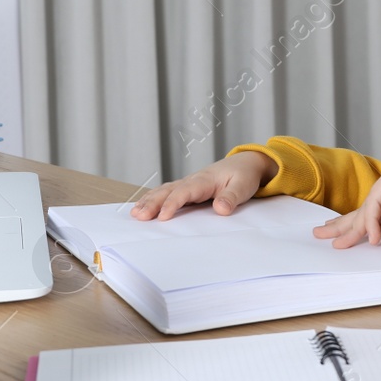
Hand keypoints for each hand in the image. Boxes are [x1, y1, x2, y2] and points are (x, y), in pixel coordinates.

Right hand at [130, 152, 278, 220]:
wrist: (246, 163)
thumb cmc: (244, 175)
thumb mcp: (243, 186)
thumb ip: (231, 197)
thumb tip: (220, 209)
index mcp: (204, 180)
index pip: (184, 191)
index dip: (173, 204)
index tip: (162, 217)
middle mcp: (192, 180)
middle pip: (168, 191)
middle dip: (152, 203)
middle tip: (139, 216)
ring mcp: (188, 184)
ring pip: (164, 191)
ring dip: (148, 201)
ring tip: (135, 214)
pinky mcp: (188, 189)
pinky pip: (167, 193)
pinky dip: (153, 199)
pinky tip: (142, 207)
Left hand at [312, 168, 380, 247]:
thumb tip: (365, 238)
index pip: (367, 218)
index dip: (349, 228)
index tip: (334, 239)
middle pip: (360, 211)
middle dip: (340, 225)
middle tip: (319, 233)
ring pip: (365, 210)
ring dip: (353, 230)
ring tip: (340, 244)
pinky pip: (375, 206)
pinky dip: (372, 223)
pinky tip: (372, 238)